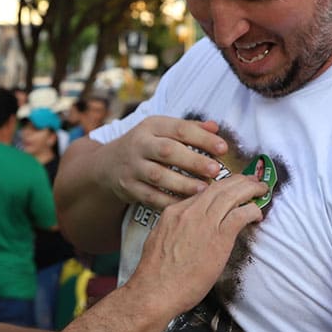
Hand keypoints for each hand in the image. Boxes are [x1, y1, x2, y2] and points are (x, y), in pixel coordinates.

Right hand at [101, 117, 229, 209]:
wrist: (107, 164)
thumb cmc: (146, 145)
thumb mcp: (162, 130)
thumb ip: (189, 129)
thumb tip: (215, 128)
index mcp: (151, 126)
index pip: (179, 129)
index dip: (203, 138)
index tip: (223, 148)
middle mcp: (139, 144)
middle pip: (167, 151)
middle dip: (193, 161)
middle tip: (215, 170)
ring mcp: (132, 167)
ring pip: (158, 176)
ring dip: (183, 183)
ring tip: (204, 189)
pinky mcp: (128, 187)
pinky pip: (150, 197)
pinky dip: (169, 201)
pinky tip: (187, 205)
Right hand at [126, 173, 265, 317]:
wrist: (155, 290)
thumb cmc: (155, 274)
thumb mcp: (159, 240)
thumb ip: (174, 229)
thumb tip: (185, 229)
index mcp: (173, 212)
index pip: (201, 192)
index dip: (220, 187)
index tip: (230, 187)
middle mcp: (189, 212)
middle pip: (219, 187)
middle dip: (239, 181)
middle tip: (252, 180)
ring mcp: (204, 223)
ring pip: (232, 195)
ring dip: (250, 190)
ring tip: (261, 189)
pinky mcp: (219, 238)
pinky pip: (240, 215)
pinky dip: (252, 210)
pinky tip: (257, 213)